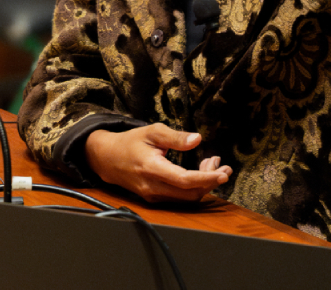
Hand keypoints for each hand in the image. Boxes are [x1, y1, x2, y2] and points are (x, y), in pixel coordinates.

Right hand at [84, 123, 230, 202]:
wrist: (107, 159)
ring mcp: (153, 196)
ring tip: (212, 165)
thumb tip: (197, 139)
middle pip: (190, 193)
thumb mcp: (152, 132)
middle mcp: (152, 187)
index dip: (207, 178)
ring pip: (186, 198)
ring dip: (204, 185)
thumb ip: (175, 137)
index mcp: (152, 168)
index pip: (184, 180)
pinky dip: (193, 187)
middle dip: (211, 181)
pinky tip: (199, 173)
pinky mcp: (154, 199)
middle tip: (222, 166)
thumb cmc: (131, 142)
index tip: (223, 173)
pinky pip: (179, 198)